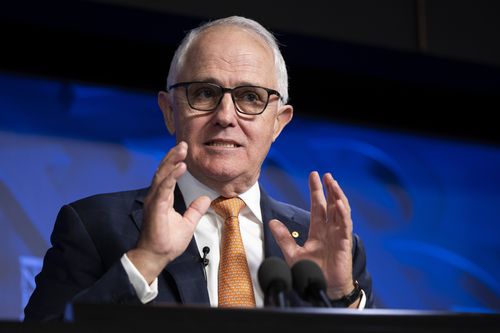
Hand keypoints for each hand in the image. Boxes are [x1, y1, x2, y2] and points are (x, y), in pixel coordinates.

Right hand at [127, 142, 210, 283]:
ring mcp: (154, 201)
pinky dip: (172, 176)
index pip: (168, 175)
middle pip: (164, 171)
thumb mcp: (187, 223)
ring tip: (182, 149)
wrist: (155, 256)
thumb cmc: (167, 242)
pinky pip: (164, 188)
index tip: (185, 151)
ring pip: (162, 175)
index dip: (175, 162)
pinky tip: (180, 167)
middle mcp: (157, 196)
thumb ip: (195, 210)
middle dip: (174, 156)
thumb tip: (205, 198)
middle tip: (184, 143)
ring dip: (172, 161)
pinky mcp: (156, 207)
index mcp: (163, 198)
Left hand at [269, 171, 354, 300]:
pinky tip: (339, 203)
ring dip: (337, 196)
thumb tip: (272, 222)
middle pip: (331, 204)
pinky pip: (345, 225)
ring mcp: (338, 235)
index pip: (318, 206)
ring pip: (341, 211)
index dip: (316, 191)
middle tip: (325, 175)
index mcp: (318, 231)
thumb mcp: (293, 253)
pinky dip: (343, 213)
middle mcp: (330, 230)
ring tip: (333, 183)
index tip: (314, 176)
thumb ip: (284, 237)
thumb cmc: (312, 273)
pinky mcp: (344, 243)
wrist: (324, 289)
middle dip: (329, 189)